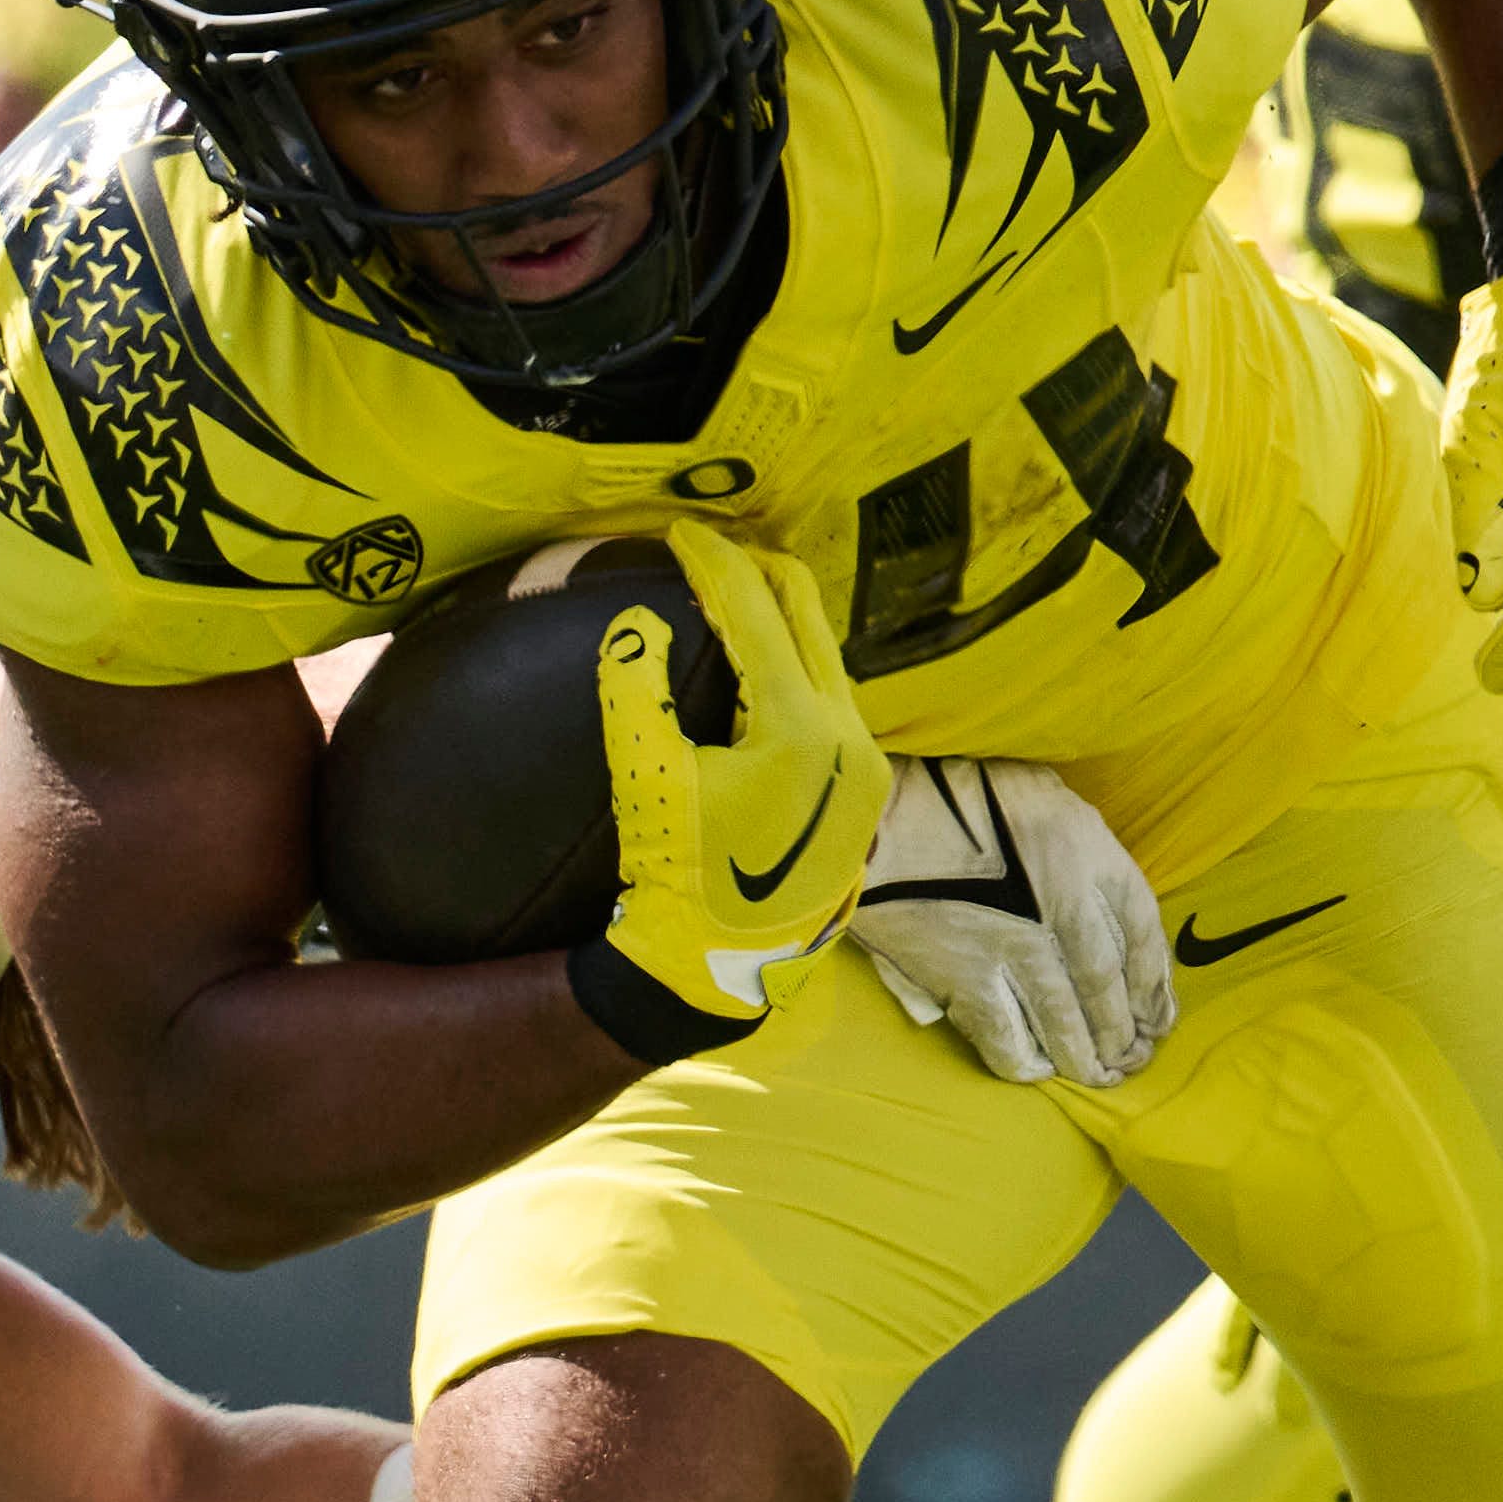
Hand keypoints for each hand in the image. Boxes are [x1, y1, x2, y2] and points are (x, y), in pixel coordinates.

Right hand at [565, 529, 889, 1057]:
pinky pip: (833, 696)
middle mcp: (851, 737)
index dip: (712, 561)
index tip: (677, 532)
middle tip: (710, 545)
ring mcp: (866, 764)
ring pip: (825, 655)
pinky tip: (763, 661)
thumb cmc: (681, 878)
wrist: (722, 969)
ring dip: (780, 617)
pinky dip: (796, 663)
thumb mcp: (647, 781)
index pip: (754, 612)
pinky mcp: (866, 789)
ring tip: (734, 591)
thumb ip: (636, 690)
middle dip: (757, 571)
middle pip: (807, 616)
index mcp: (801, 729)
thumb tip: (637, 617)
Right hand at [845, 756, 1173, 1087]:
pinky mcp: (966, 980)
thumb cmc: (954, 795)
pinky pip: (1008, 1040)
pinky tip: (1038, 1069)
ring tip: (1098, 1076)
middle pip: (1109, 985)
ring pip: (1067, 1020)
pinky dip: (1028, 1062)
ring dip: (1086, 1058)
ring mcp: (1016, 947)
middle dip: (1123, 1032)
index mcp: (1086, 850)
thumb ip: (1076, 844)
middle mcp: (1063, 903)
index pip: (1142, 929)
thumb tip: (1097, 900)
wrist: (873, 814)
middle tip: (1131, 1059)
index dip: (1155, 981)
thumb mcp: (1039, 795)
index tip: (1159, 1013)